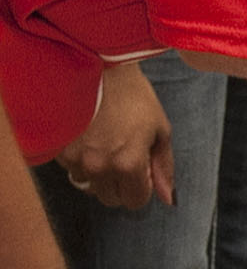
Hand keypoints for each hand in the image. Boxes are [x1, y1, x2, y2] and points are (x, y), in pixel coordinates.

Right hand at [56, 64, 173, 209]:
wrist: (95, 67)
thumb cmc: (133, 96)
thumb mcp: (159, 129)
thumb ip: (164, 166)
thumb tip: (168, 198)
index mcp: (128, 164)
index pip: (135, 201)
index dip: (142, 188)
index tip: (143, 171)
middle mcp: (98, 167)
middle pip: (110, 198)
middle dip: (121, 185)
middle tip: (125, 159)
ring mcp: (73, 159)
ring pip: (88, 185)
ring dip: (99, 174)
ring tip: (106, 145)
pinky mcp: (56, 150)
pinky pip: (71, 168)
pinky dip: (80, 160)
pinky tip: (89, 137)